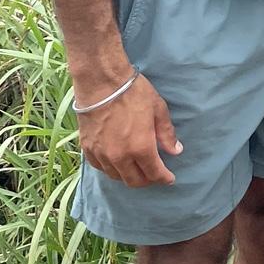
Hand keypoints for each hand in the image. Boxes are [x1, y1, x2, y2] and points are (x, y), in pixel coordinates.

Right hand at [77, 72, 181, 186]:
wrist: (101, 83)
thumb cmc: (133, 93)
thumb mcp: (158, 109)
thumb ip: (166, 133)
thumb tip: (176, 150)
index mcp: (140, 148)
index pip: (154, 173)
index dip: (164, 178)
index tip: (169, 179)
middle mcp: (120, 157)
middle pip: (134, 181)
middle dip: (147, 181)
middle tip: (155, 175)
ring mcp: (101, 154)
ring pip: (116, 176)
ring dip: (129, 176)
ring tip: (137, 169)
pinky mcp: (88, 149)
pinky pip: (101, 168)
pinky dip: (112, 169)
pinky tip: (118, 163)